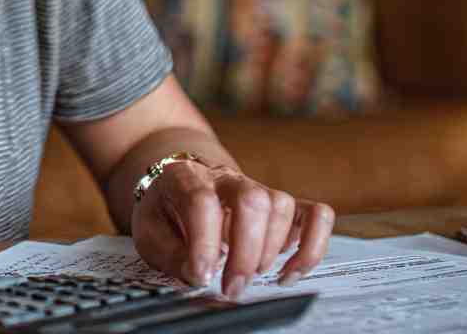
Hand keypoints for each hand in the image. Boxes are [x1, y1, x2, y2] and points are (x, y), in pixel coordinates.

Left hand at [131, 161, 333, 299]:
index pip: (202, 201)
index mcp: (186, 178)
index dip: (204, 242)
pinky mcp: (283, 206)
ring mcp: (258, 188)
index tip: (202, 275)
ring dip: (272, 249)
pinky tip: (292, 270)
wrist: (182, 187)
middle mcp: (226, 179)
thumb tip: (198, 275)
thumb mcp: (150, 233)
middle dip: (245, 252)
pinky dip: (313, 244)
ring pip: (281, 205)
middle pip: (251, 201)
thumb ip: (169, 254)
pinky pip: (316, 214)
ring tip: (254, 275)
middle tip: (233, 286)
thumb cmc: (167, 212)